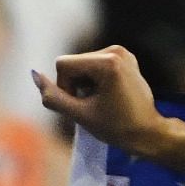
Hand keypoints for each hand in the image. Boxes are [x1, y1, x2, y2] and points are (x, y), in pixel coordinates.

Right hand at [34, 45, 170, 156]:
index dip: (65, 87)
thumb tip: (34, 75)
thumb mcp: (81, 114)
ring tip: (102, 101)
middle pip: (73, 63)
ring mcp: (123, 53)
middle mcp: (116, 51)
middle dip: (76, 85)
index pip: (64, 65)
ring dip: (85, 83)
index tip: (83, 105)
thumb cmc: (118, 128)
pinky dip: (95, 80)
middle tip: (94, 105)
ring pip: (82, 65)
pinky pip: (95, 65)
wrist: (151, 134)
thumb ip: (54, 96)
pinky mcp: (125, 58)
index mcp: (108, 62)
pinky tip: (108, 95)